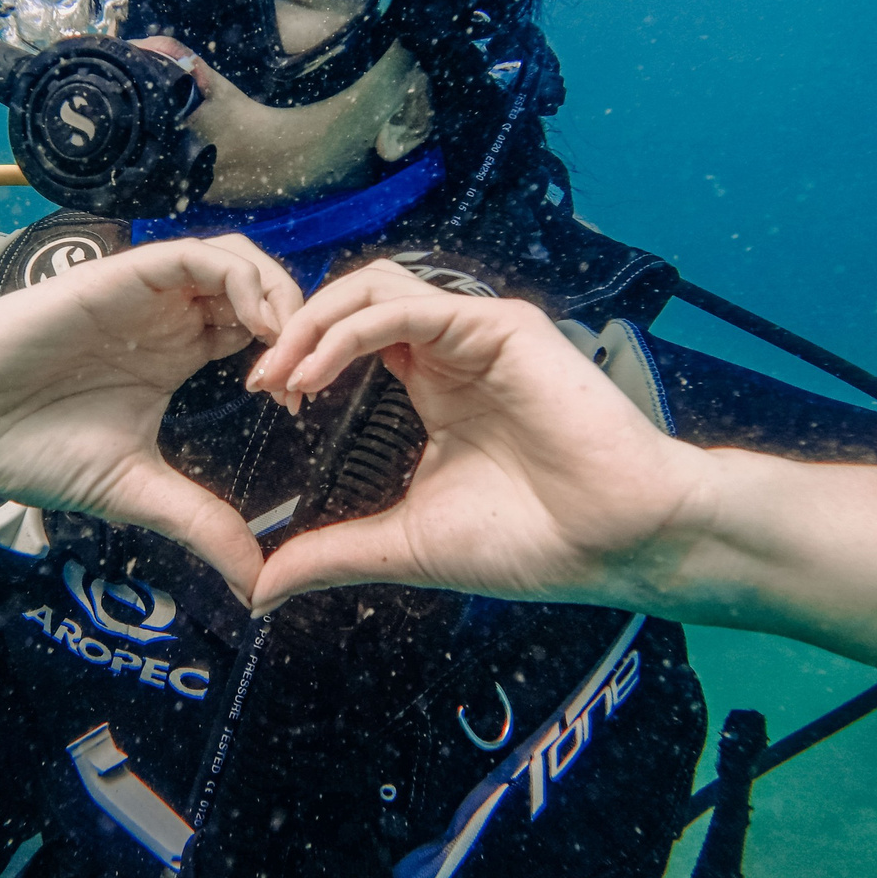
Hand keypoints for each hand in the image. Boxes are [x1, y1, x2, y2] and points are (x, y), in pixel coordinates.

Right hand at [0, 234, 302, 598]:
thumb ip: (201, 524)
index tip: (294, 408)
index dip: (294, 359)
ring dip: (278, 296)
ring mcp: (145, 293)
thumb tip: (257, 585)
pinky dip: (239, 280)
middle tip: (301, 378)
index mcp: (177, 355)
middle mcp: (167, 317)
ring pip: (239, 262)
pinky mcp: (119, 277)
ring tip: (284, 351)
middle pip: (262, 289)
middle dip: (300, 325)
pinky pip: (195, 254)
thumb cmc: (29, 450)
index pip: (260, 331)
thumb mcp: (136, 492)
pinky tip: (253, 326)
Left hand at [243, 260, 707, 613]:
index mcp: (434, 383)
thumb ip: (333, 553)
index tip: (263, 399)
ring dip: (314, 322)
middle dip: (295, 329)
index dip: (300, 356)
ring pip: (374, 287)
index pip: (352, 337)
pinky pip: (408, 307)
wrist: (617, 543)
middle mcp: (453, 347)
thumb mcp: (406, 544)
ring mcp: (477, 332)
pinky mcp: (501, 327)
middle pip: (354, 298)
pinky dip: (350, 332)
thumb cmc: (534, 542)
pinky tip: (316, 372)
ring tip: (278, 372)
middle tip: (259, 380)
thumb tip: (261, 589)